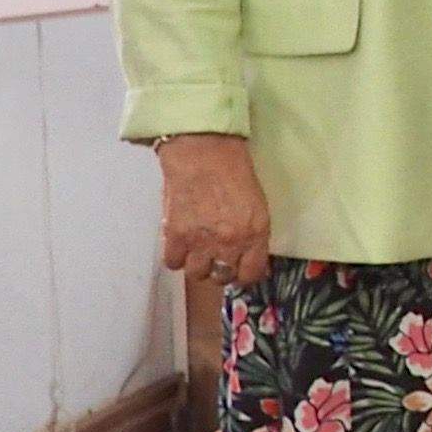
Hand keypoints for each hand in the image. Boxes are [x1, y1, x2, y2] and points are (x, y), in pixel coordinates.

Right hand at [153, 133, 270, 295]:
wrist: (203, 154)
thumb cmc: (233, 171)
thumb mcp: (257, 204)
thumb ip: (253, 232)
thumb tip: (251, 254)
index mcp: (256, 233)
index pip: (251, 274)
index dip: (246, 275)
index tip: (241, 270)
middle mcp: (229, 243)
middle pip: (223, 277)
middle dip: (222, 270)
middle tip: (218, 257)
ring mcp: (201, 242)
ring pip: (197, 274)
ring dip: (198, 265)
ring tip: (199, 252)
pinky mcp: (176, 236)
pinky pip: (174, 262)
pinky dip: (176, 257)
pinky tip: (181, 245)